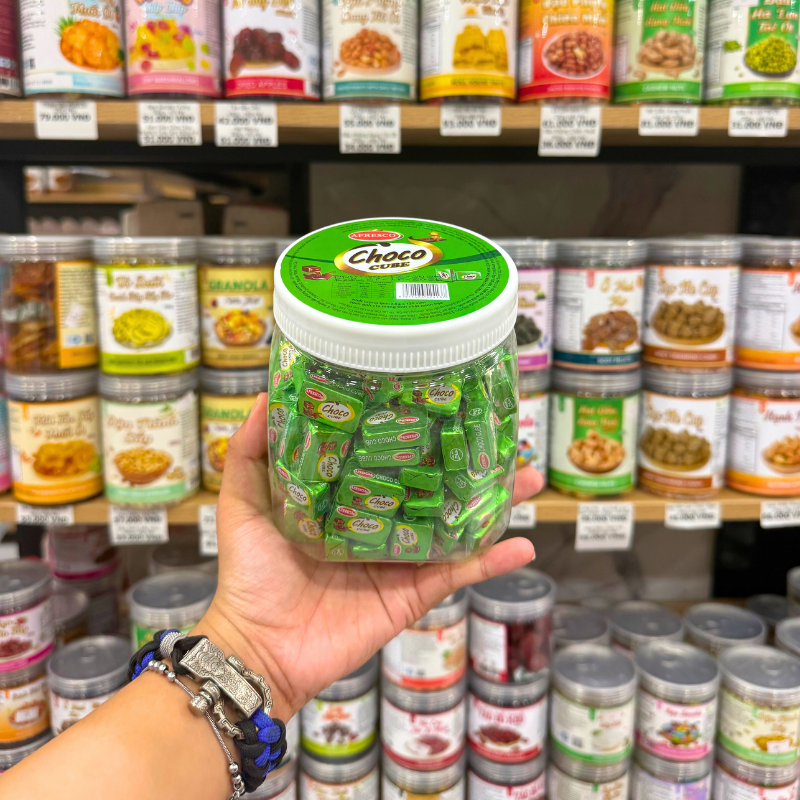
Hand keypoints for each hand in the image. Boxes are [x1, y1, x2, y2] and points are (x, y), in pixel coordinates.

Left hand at [199, 393, 541, 718]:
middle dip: (466, 466)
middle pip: (432, 489)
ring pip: (455, 527)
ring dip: (492, 506)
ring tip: (526, 479)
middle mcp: (378, 526)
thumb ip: (251, 454)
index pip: (387, 462)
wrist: (259, 646)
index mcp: (345, 502)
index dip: (414, 436)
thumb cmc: (250, 575)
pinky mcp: (411, 594)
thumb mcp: (245, 505)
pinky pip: (458, 574)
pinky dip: (491, 561)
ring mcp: (400, 561)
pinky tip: (523, 544)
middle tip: (499, 439)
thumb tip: (268, 396)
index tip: (439, 405)